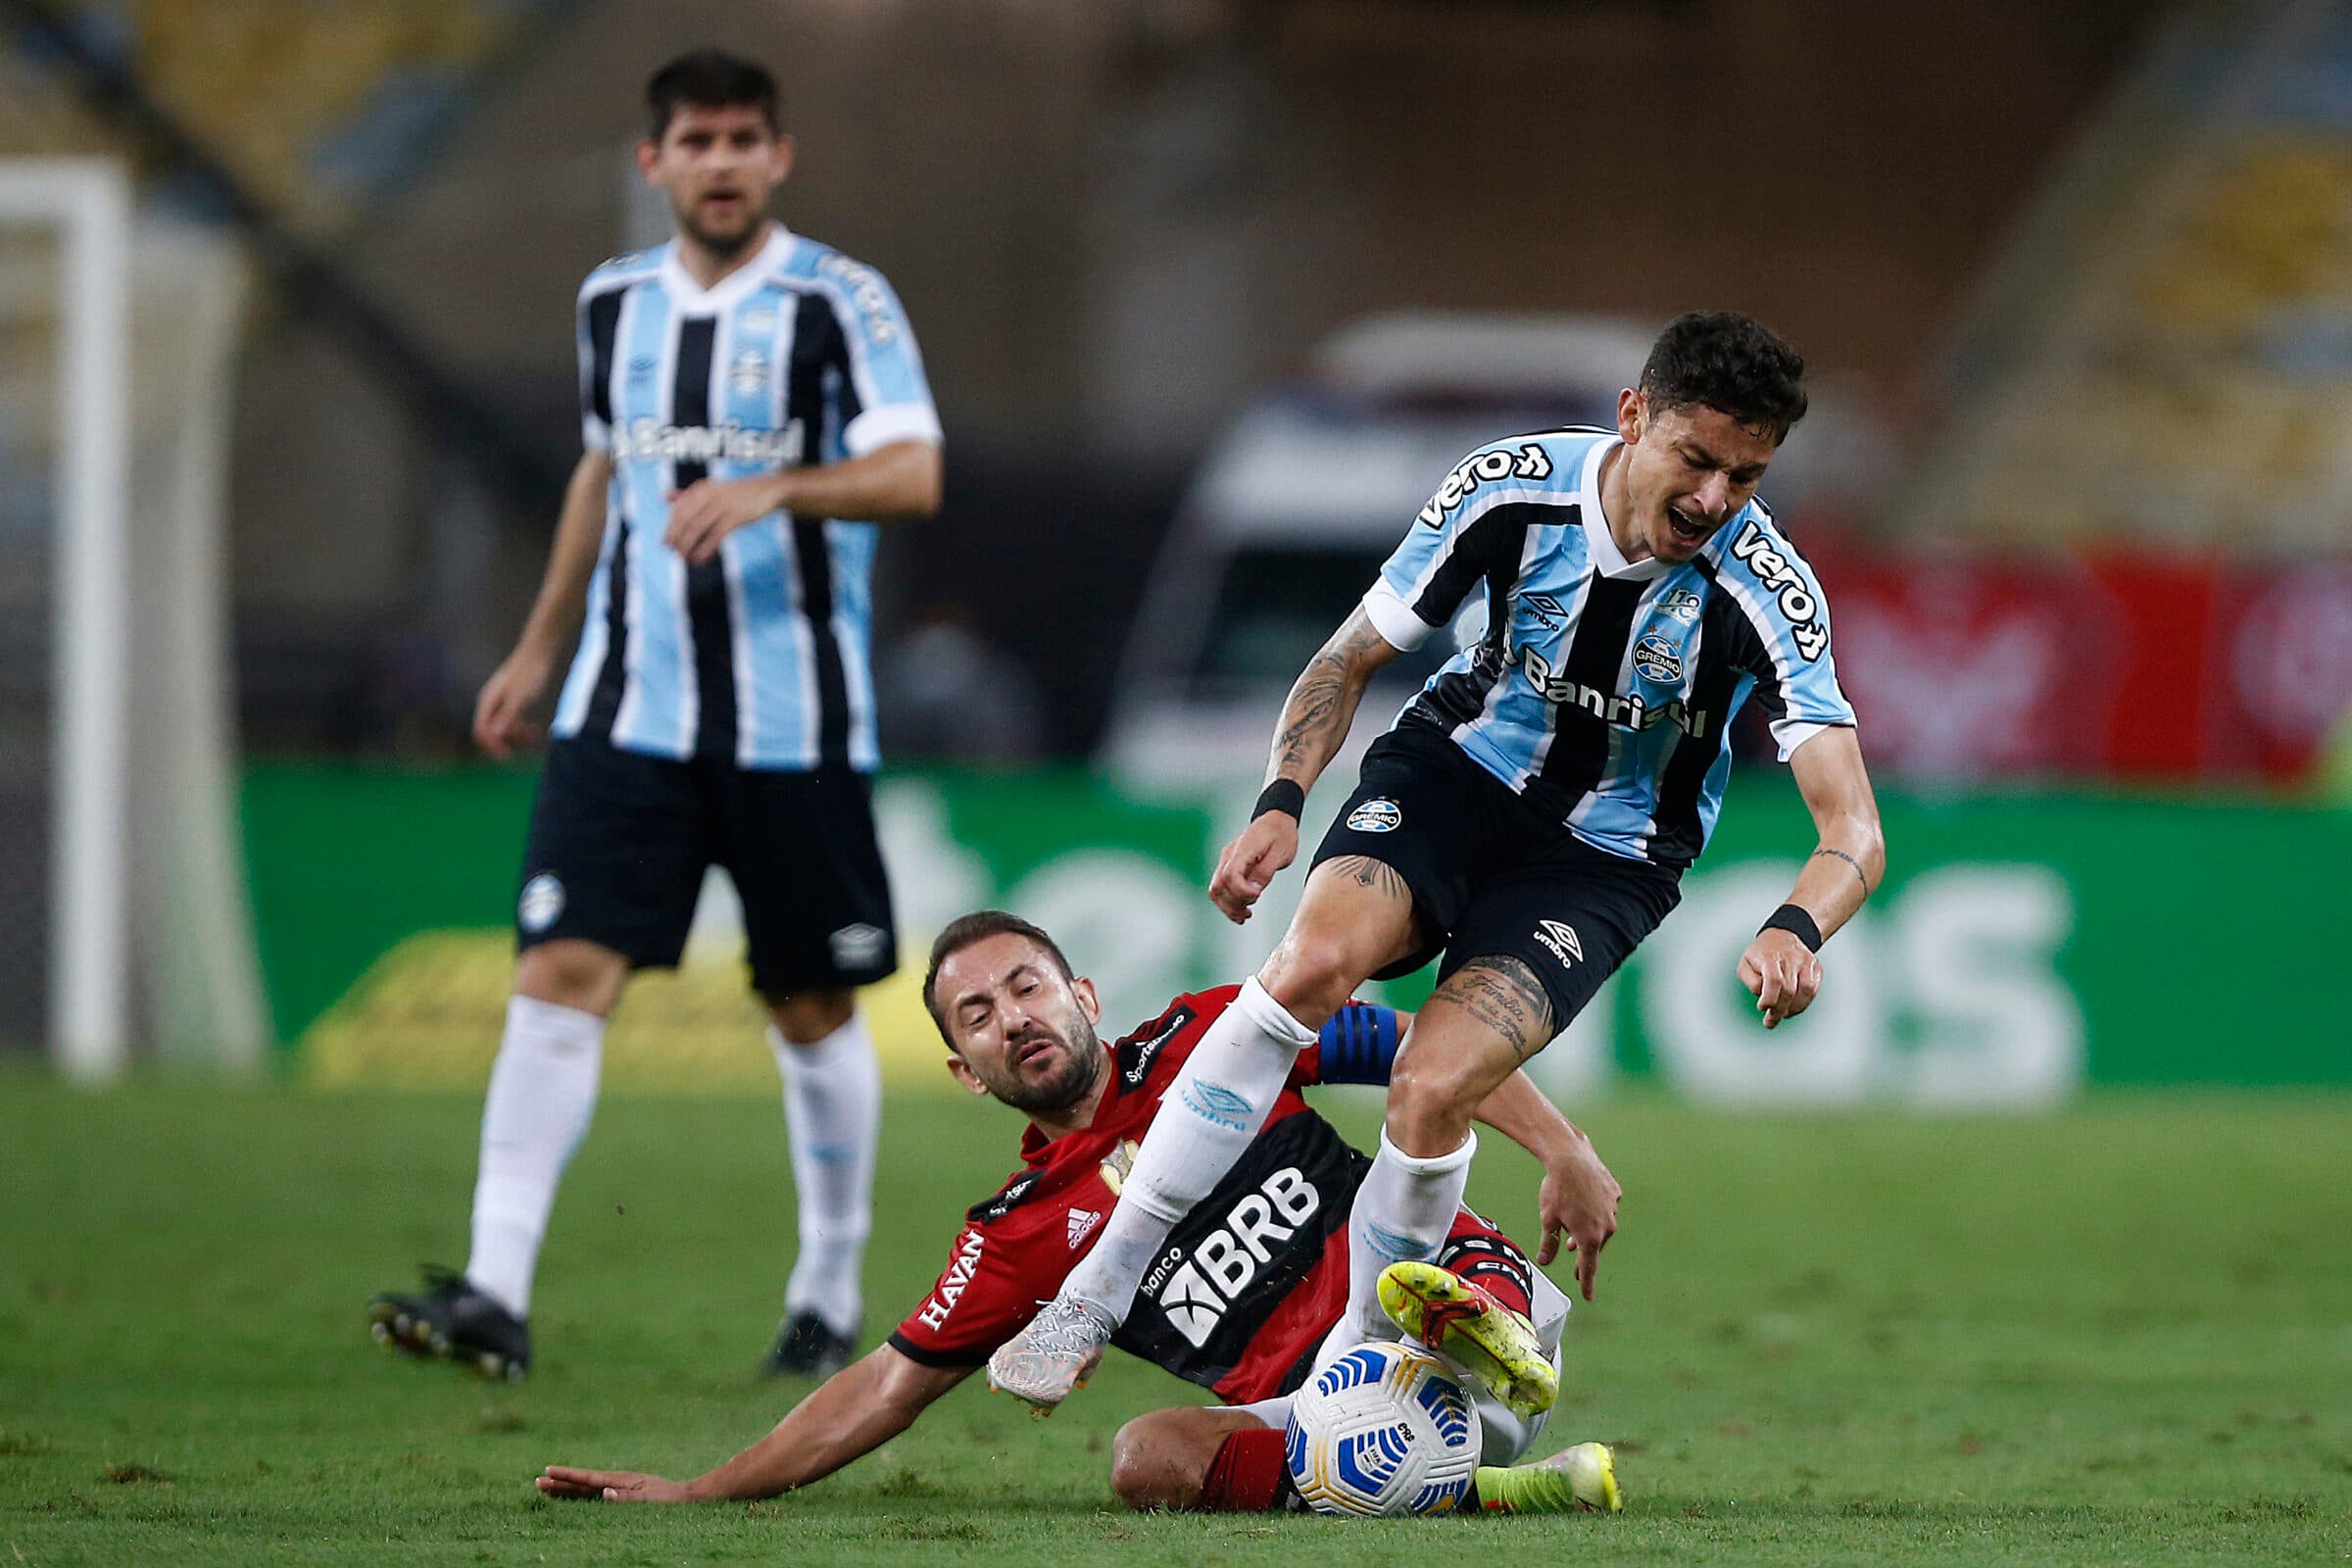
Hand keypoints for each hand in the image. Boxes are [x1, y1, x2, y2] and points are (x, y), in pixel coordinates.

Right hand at [473, 643, 555, 759]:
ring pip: (503, 728)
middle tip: (528, 743)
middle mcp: (491, 703)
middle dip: (507, 741)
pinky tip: (536, 730)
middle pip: (491, 732)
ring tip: (534, 736)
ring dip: (516, 737)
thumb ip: (508, 716)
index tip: (508, 755)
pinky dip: (521, 729)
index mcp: (488, 702)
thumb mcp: (520, 697)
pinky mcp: (513, 700)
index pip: (481, 731)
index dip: (492, 746)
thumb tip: (496, 734)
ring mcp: (501, 702)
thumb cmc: (529, 673)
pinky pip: (512, 722)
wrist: (539, 651)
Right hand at [536, 1466, 694, 1502]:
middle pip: (581, 1482)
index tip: (547, 1470)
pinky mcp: (619, 1493)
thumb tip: (604, 1493)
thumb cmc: (666, 1498)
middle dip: (559, 1482)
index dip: (566, 1476)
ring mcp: (616, 1486)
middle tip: (536, 1481)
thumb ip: (625, 1497)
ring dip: (565, 1487)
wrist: (683, 1496)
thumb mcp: (648, 1499)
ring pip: (584, 1488)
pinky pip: (593, 1494)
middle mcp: (614, 1481)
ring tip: (546, 1486)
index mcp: (618, 1480)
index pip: (587, 1478)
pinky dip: (578, 1493)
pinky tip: (570, 1494)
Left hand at [665, 475, 787, 564]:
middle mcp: (710, 494)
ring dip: (688, 545)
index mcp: (702, 488)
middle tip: (674, 553)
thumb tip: (664, 496)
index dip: (671, 528)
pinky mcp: (736, 516)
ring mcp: (723, 505)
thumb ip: (689, 495)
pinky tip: (701, 559)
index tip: (666, 544)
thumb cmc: (738, 494)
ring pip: (697, 527)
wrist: (769, 490)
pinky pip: (715, 535)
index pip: (679, 509)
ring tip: (686, 559)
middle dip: (677, 538)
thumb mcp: (713, 490)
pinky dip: (706, 549)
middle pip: (685, 518)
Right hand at [1209, 813, 1298, 923]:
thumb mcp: (1281, 853)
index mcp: (1243, 849)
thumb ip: (1266, 872)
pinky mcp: (1229, 866)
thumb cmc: (1281, 834)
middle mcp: (1229, 855)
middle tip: (1251, 910)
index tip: (1257, 895)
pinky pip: (1221, 887)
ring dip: (1228, 906)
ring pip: (1216, 889)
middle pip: (1218, 886)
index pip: (1230, 875)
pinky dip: (1228, 902)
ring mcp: (1226, 860)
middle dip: (1234, 903)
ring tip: (1244, 916)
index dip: (1241, 891)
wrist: (1276, 820)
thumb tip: (1254, 890)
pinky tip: (1241, 911)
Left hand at [1536, 1136, 1620, 1299]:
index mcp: (1590, 1238)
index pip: (1589, 1267)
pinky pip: (1605, 1205)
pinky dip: (1595, 1207)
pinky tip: (1584, 1200)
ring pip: (1601, 1224)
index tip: (1588, 1296)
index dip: (1587, 1283)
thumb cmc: (1558, 1189)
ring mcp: (1612, 1208)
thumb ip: (1549, 1243)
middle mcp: (1606, 1226)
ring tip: (1573, 1224)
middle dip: (1582, 1248)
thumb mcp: (1548, 1220)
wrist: (1571, 1158)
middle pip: (1594, 1244)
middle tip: (1571, 1250)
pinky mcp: (1614, 1192)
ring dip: (1588, 1227)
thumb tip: (1546, 1260)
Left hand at [1737, 929, 1822, 1029]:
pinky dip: (1804, 1003)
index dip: (1769, 999)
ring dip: (1794, 1009)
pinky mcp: (1816, 967)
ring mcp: (1806, 962)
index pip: (1774, 980)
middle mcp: (1791, 958)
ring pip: (1806, 991)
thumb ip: (1750, 981)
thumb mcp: (1745, 962)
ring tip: (1783, 1014)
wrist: (1784, 934)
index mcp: (1771, 956)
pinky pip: (1814, 989)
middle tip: (1770, 1021)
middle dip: (1779, 1010)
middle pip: (1789, 990)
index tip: (1762, 1007)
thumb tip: (1762, 995)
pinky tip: (1794, 1007)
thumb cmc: (1762, 952)